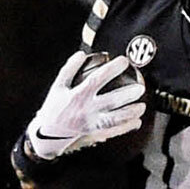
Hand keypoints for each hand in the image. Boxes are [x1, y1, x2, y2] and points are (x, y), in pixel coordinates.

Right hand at [25, 51, 147, 158]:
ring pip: (116, 119)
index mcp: (78, 95)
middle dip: (128, 94)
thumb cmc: (53, 108)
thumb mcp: (57, 86)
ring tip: (142, 107)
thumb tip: (81, 53)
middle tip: (141, 88)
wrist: (47, 135)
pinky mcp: (94, 134)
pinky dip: (126, 127)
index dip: (112, 69)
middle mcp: (87, 110)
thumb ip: (69, 69)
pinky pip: (114, 131)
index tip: (124, 61)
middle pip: (112, 101)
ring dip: (131, 113)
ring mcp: (92, 124)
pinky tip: (136, 122)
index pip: (98, 79)